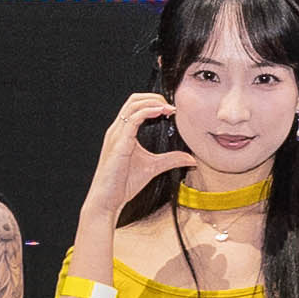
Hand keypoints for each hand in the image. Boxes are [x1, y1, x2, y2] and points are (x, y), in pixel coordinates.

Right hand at [86, 92, 180, 221]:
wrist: (107, 200)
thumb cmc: (123, 184)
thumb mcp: (154, 168)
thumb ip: (171, 160)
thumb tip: (191, 159)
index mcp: (122, 133)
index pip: (136, 105)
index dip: (154, 102)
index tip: (172, 110)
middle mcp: (117, 130)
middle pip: (133, 99)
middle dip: (154, 97)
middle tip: (172, 106)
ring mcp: (116, 135)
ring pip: (132, 105)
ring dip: (153, 102)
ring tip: (170, 108)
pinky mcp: (118, 143)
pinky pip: (132, 120)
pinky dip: (147, 112)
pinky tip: (161, 113)